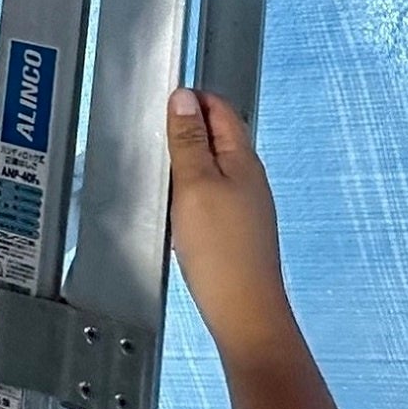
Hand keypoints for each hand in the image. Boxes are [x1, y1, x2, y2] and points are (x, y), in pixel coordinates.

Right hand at [168, 88, 302, 371]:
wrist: (243, 310)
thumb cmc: (222, 252)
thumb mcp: (194, 185)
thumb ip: (188, 141)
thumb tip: (184, 99)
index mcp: (244, 160)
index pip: (222, 109)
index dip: (194, 98)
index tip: (165, 100)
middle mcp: (251, 179)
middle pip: (221, 135)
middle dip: (190, 125)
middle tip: (157, 129)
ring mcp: (247, 205)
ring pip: (217, 166)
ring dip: (190, 158)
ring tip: (162, 165)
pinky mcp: (238, 229)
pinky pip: (214, 194)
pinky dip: (193, 188)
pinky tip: (176, 204)